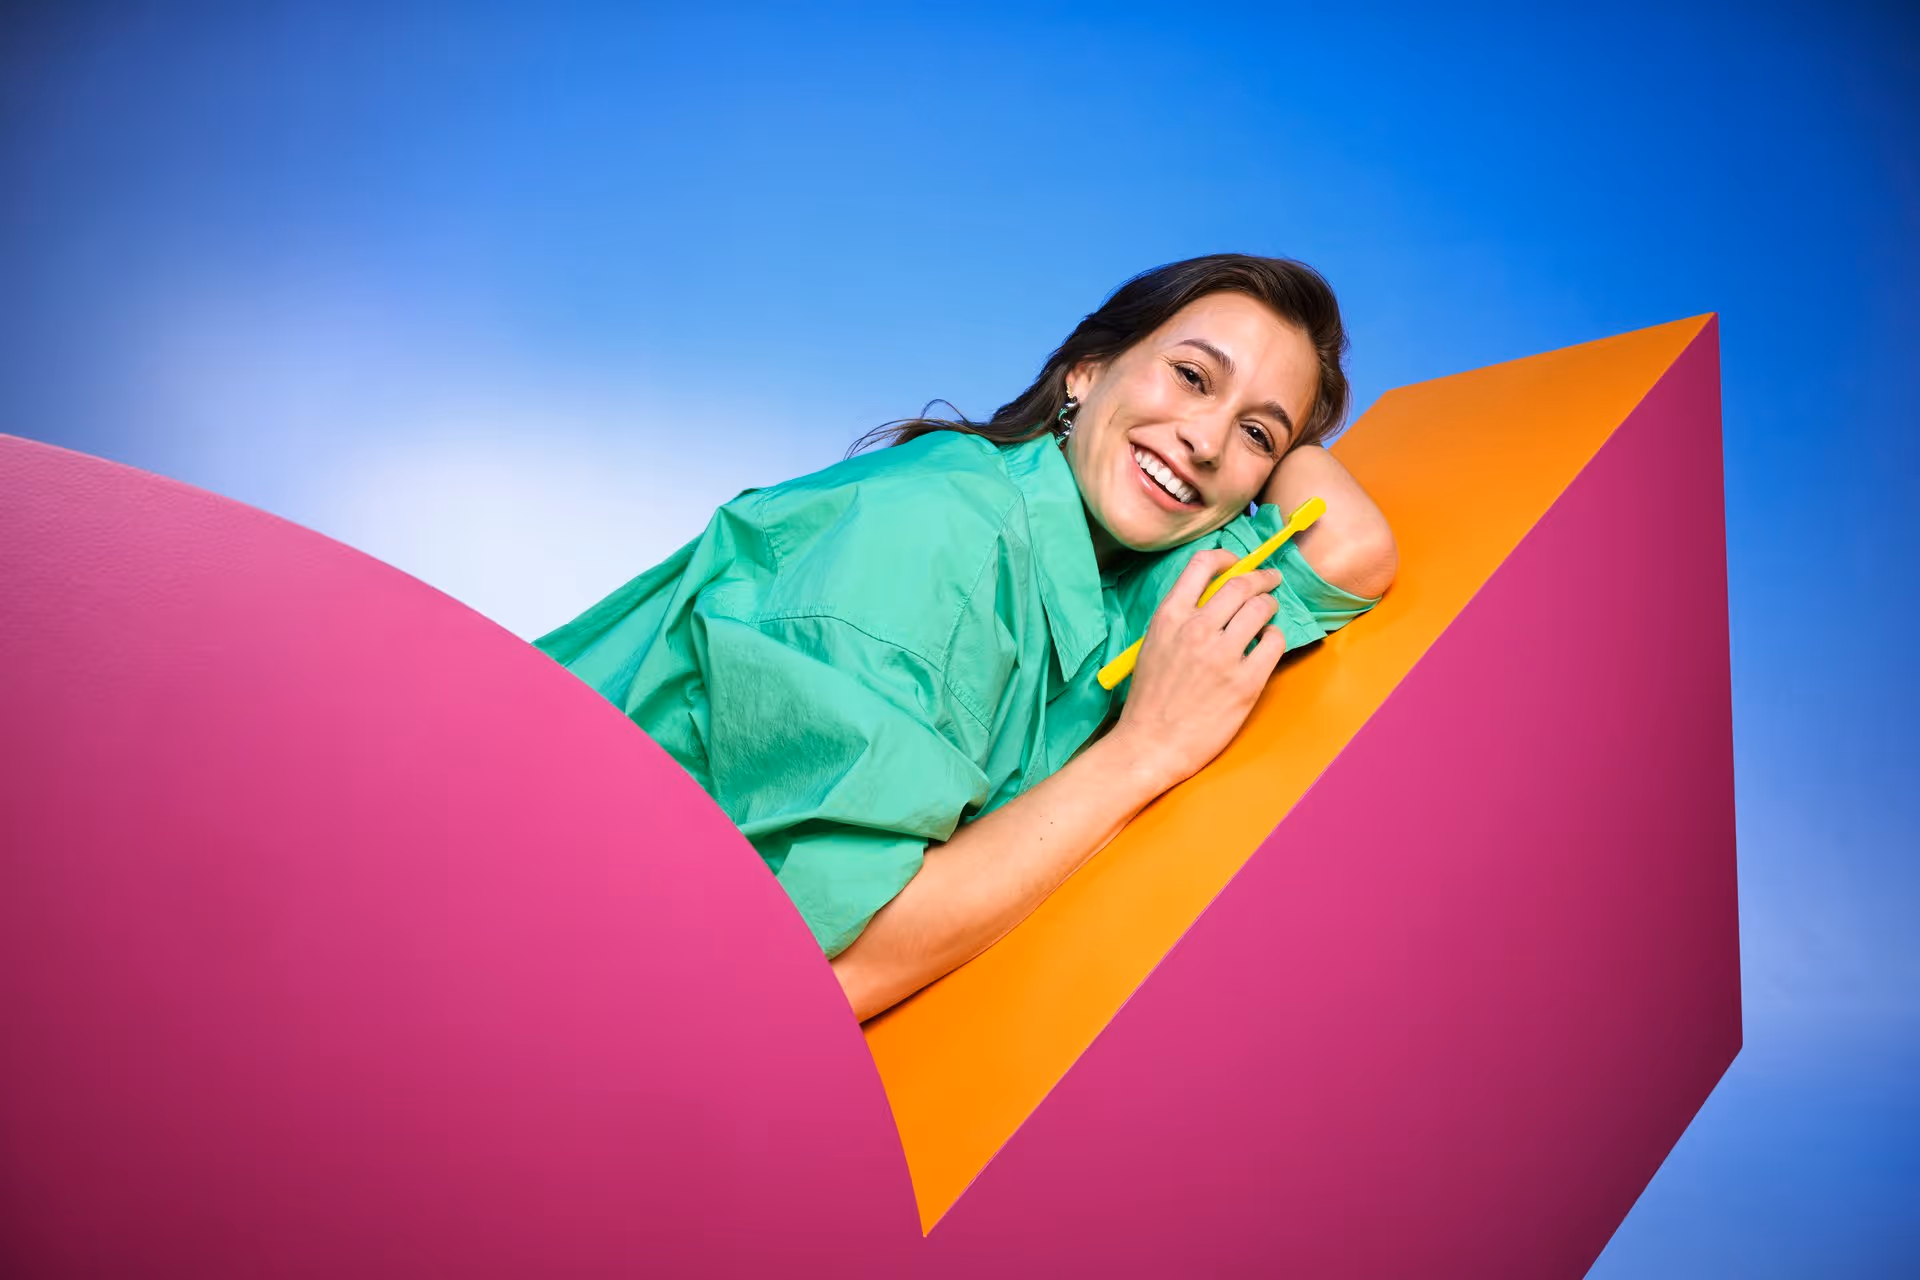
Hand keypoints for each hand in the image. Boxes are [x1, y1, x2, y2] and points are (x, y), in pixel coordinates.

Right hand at [1110, 548, 1287, 789]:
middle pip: (1242, 583)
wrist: (1150, 744)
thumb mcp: (1154, 644)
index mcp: (1170, 617)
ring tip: (1268, 614)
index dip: (1227, 558)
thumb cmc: (1150, 698)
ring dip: (1270, 606)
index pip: (1203, 564)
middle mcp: (1197, 629)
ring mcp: (1223, 655)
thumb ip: (1180, 617)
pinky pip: (1275, 642)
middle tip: (1270, 581)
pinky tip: (1267, 645)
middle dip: (1262, 577)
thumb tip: (1214, 596)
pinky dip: (1275, 637)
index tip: (1237, 563)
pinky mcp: (1246, 681)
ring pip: (1262, 608)